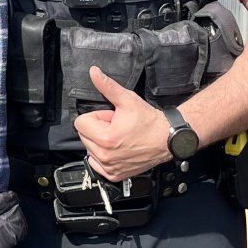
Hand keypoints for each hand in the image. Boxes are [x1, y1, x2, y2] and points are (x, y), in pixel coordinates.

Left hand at [73, 66, 173, 180]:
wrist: (167, 139)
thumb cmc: (149, 121)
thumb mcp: (127, 99)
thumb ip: (107, 86)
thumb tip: (93, 72)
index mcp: (105, 138)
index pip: (80, 123)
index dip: (96, 116)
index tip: (111, 117)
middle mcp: (105, 155)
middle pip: (84, 136)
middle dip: (98, 128)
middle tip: (117, 126)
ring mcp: (109, 167)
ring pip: (89, 149)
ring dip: (100, 142)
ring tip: (119, 137)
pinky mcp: (114, 175)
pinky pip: (96, 164)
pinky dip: (103, 156)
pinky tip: (118, 149)